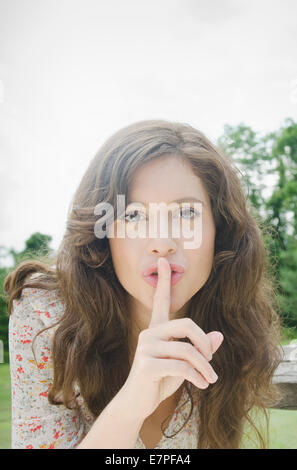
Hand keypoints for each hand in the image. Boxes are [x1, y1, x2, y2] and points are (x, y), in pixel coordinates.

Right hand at [121, 257, 223, 419]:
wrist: (137, 403)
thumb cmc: (160, 380)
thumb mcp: (183, 364)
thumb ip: (199, 349)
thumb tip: (219, 336)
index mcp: (157, 329)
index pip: (160, 300)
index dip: (163, 280)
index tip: (163, 261)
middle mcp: (150, 333)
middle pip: (187, 324)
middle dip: (204, 342)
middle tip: (211, 359)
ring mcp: (146, 348)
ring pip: (187, 350)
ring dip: (204, 367)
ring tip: (210, 379)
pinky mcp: (147, 364)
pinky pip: (181, 367)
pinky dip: (197, 377)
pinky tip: (201, 385)